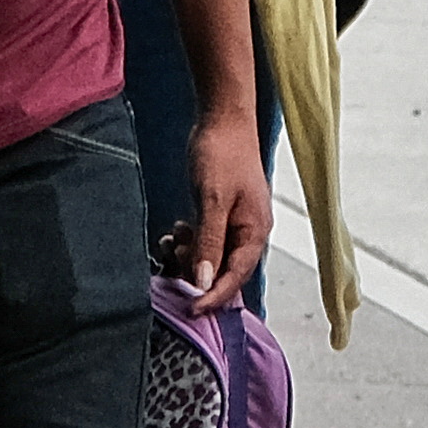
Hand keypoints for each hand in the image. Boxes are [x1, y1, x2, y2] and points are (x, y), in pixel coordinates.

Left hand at [176, 117, 275, 304]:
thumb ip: (210, 242)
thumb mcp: (213, 200)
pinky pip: (207, 240)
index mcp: (255, 232)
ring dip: (192, 256)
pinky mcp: (222, 213)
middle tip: (172, 266)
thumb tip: (203, 282)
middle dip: (198, 273)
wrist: (223, 117)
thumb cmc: (223, 153)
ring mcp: (236, 223)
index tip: (190, 309)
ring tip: (172, 243)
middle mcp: (249, 232)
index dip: (213, 296)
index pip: (236, 277)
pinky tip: (178, 232)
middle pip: (224, 270)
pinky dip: (192, 242)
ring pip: (213, 256)